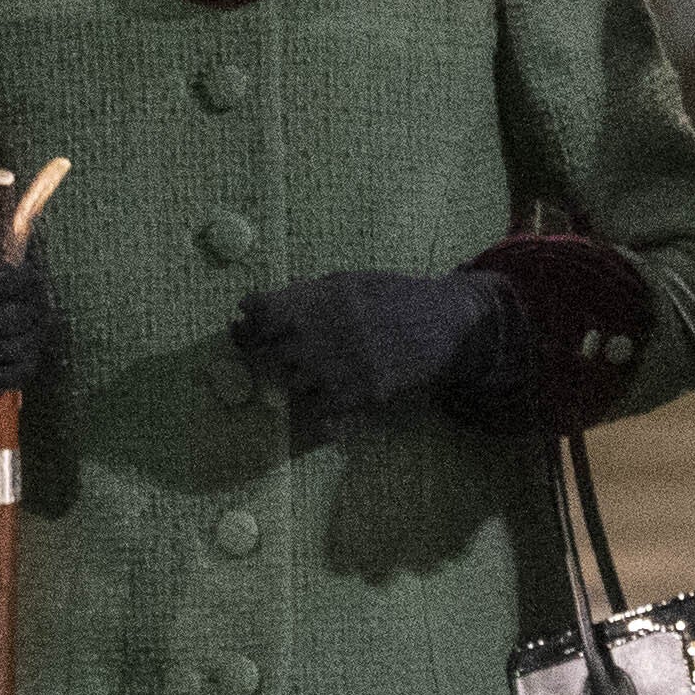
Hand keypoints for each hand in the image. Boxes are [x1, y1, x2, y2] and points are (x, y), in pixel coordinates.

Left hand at [235, 268, 510, 417]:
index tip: (249, 328)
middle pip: (268, 354)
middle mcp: (320, 333)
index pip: (258, 312)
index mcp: (317, 299)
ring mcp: (336, 368)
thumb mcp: (350, 281)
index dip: (249, 322)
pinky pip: (318, 413)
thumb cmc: (397, 298)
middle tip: (288, 354)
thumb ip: (306, 293)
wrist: (446, 325)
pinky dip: (321, 408)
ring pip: (290, 386)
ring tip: (320, 373)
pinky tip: (335, 395)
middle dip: (272, 355)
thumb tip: (259, 303)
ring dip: (298, 382)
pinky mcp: (357, 396)